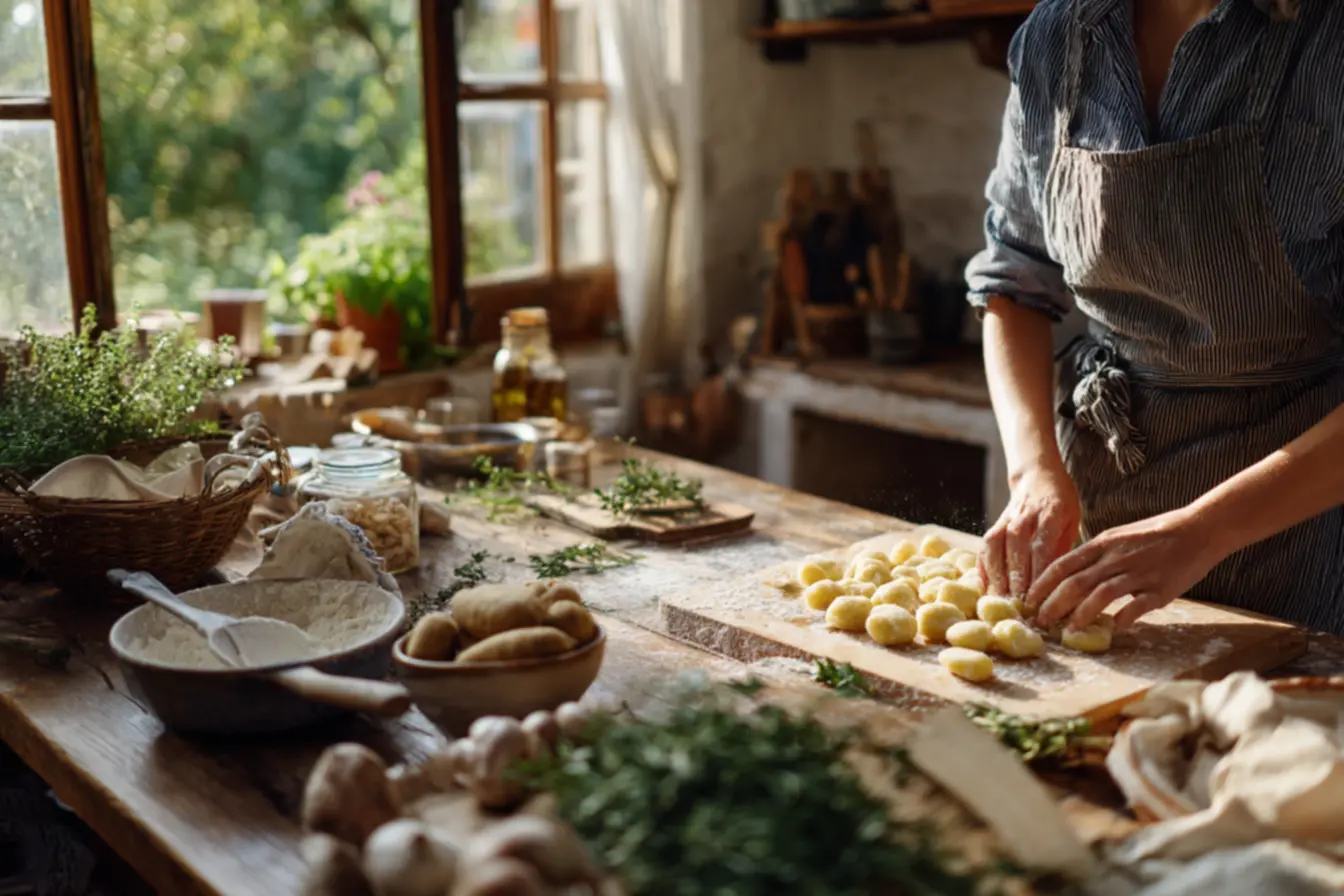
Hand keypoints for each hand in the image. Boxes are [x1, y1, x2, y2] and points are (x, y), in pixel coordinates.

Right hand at [979, 463, 1080, 599]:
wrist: (1038, 475)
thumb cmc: (1061, 503)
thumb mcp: (1072, 521)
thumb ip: (1063, 547)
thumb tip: (1058, 582)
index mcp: (1052, 511)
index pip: (1042, 542)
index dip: (1037, 568)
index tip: (1037, 591)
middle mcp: (1027, 513)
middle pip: (1015, 543)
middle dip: (1015, 573)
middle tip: (1017, 599)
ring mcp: (1008, 516)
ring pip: (996, 542)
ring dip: (995, 570)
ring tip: (999, 595)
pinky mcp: (996, 521)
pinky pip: (985, 543)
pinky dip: (983, 564)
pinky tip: (985, 585)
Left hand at [1026, 506, 1227, 630]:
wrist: (1198, 529)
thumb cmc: (1156, 534)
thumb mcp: (1118, 537)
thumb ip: (1095, 556)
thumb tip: (1069, 575)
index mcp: (1103, 543)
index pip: (1062, 565)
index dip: (1042, 585)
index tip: (1028, 601)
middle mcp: (1116, 558)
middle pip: (1075, 583)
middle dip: (1052, 605)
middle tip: (1040, 622)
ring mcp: (1138, 573)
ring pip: (1100, 595)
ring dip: (1080, 616)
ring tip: (1068, 631)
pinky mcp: (1161, 589)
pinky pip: (1137, 607)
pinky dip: (1122, 619)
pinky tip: (1113, 629)